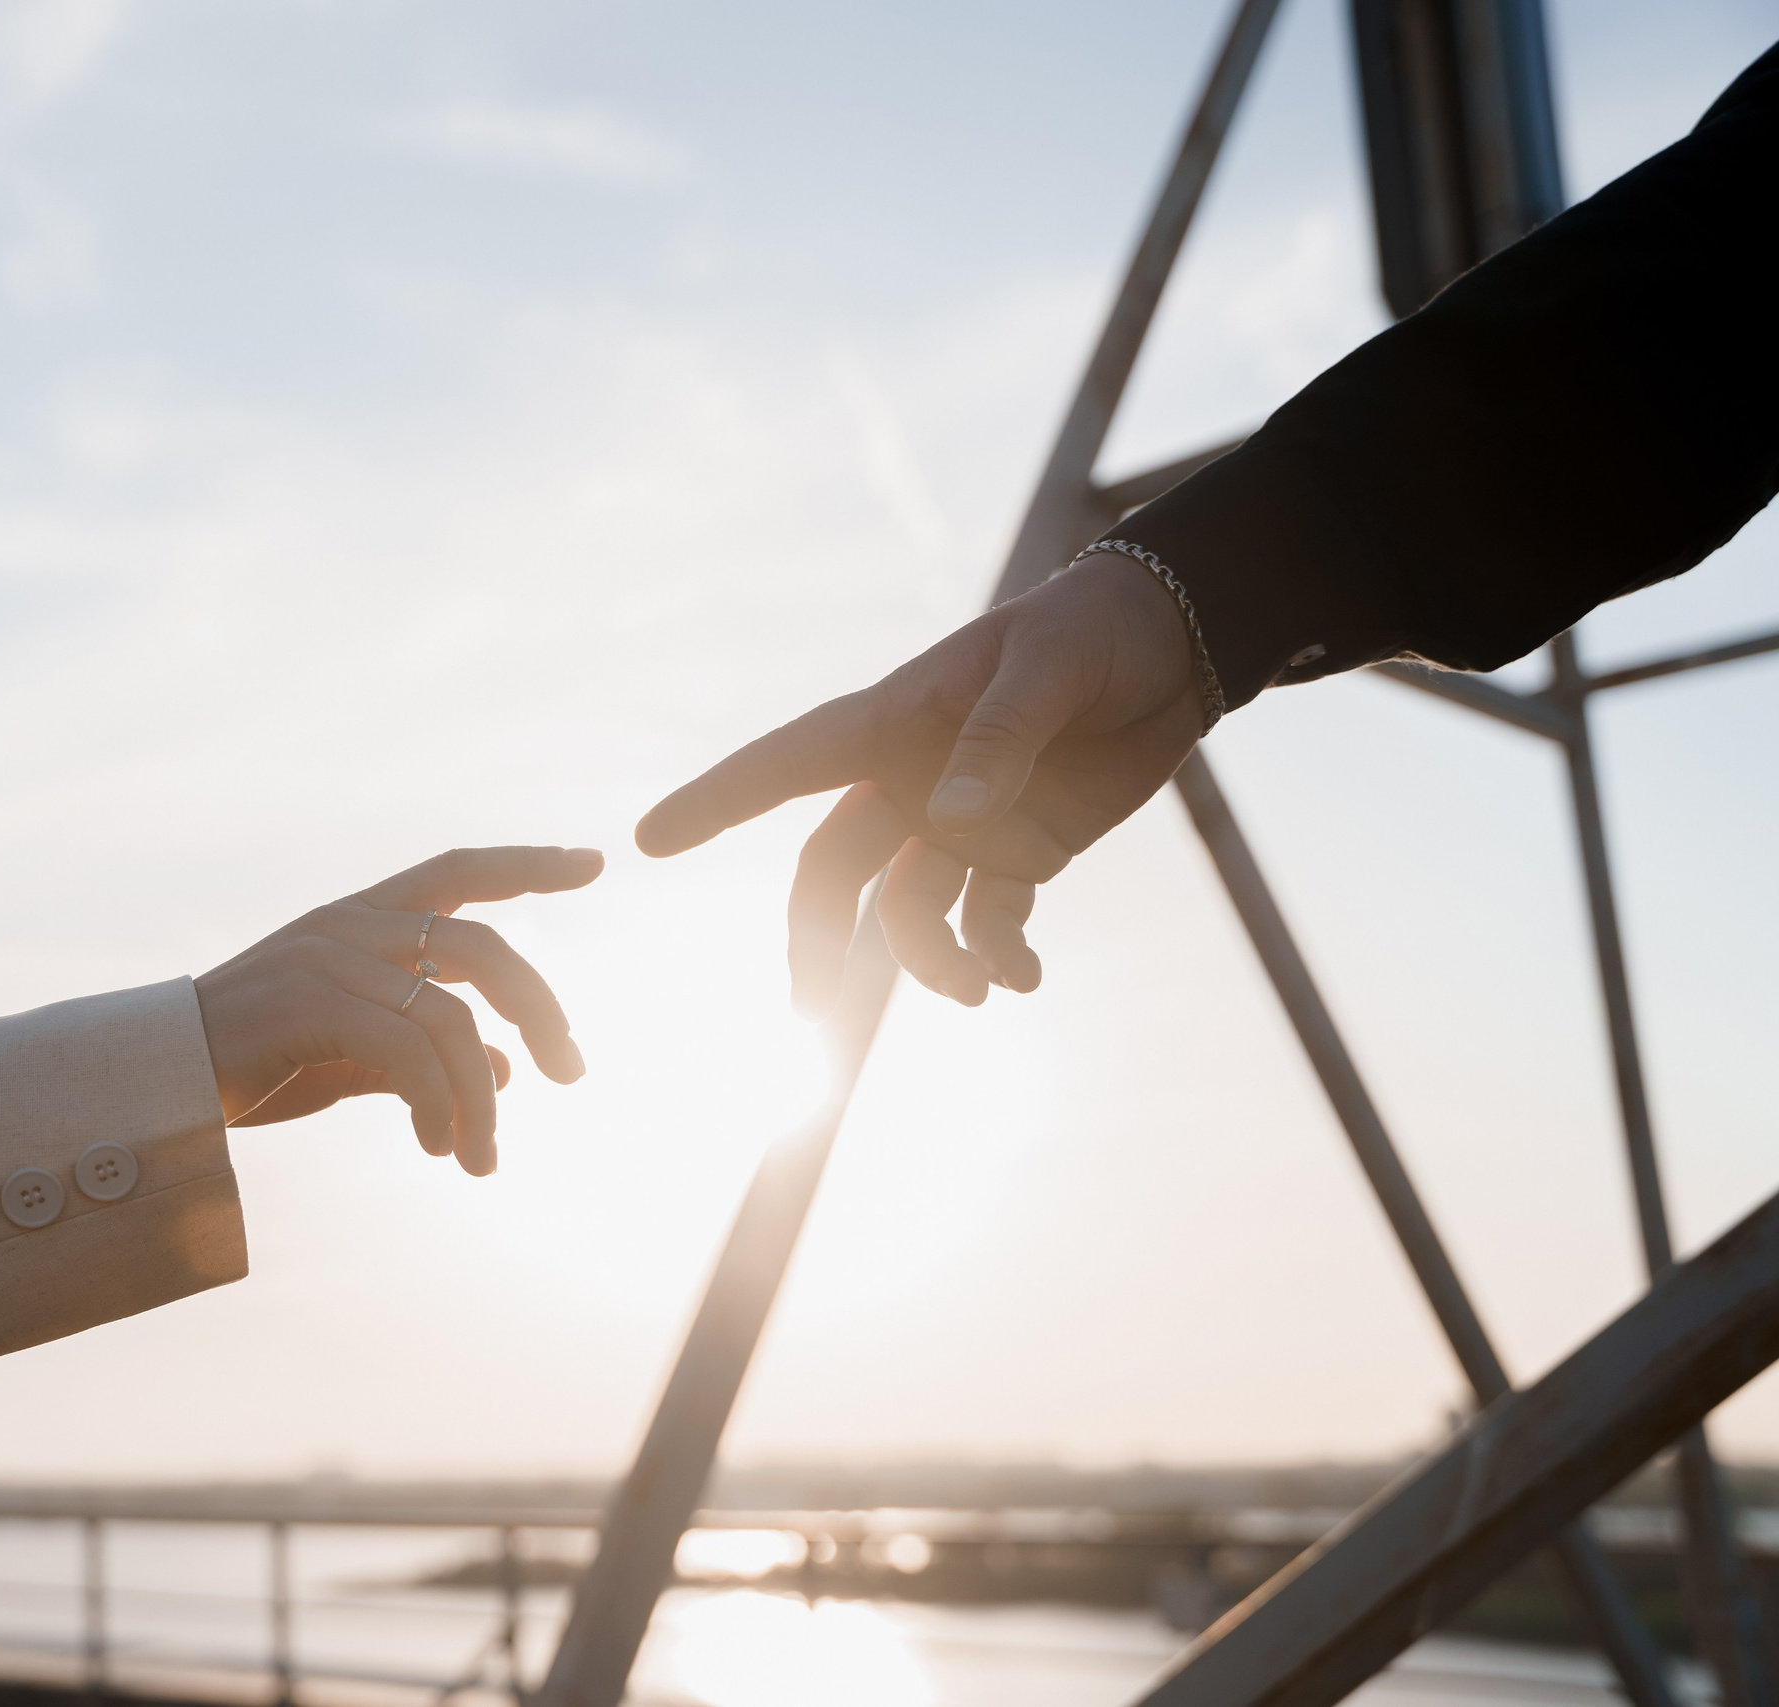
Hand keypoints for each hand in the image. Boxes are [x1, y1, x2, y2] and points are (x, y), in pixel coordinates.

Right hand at [193, 845, 603, 1175]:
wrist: (156, 1086)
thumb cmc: (253, 1067)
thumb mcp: (352, 1057)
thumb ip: (423, 1055)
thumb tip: (506, 1076)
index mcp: (359, 919)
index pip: (458, 871)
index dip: (527, 866)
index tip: (594, 865)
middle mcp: (347, 924)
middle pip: (482, 946)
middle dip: (541, 1008)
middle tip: (574, 1072)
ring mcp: (326, 959)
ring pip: (452, 1016)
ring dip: (482, 1098)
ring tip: (482, 1159)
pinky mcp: (308, 1004)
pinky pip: (409, 1052)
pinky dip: (440, 1105)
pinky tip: (440, 1146)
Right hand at [635, 553, 1204, 1010]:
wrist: (1178, 644)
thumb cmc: (1094, 629)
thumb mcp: (1049, 669)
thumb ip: (999, 741)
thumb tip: (953, 821)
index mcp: (894, 721)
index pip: (786, 767)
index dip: (716, 802)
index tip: (647, 840)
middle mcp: (912, 781)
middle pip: (834, 873)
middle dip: (817, 942)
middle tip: (810, 1015)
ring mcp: (962, 823)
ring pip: (910, 912)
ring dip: (931, 963)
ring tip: (979, 992)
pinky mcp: (1019, 853)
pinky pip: (989, 922)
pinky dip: (1001, 957)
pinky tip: (1023, 980)